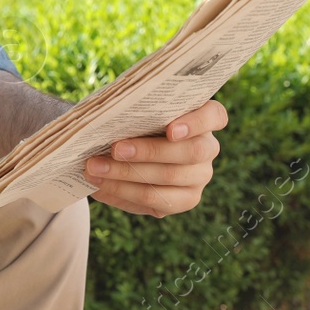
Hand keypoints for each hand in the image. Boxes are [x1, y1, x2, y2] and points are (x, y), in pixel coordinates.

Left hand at [83, 100, 226, 217]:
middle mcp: (207, 148)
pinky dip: (123, 192)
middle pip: (189, 152)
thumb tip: (104, 118)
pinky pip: (156, 200)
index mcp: (204, 118)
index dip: (196, 122)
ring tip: (94, 168)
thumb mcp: (136, 109)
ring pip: (169, 178)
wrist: (128, 148)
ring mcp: (199, 177)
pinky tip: (100, 186)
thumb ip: (132, 110)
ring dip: (126, 174)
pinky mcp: (184, 200)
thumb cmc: (134, 120)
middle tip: (115, 149)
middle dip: (148, 151)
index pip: (215, 115)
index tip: (171, 129)